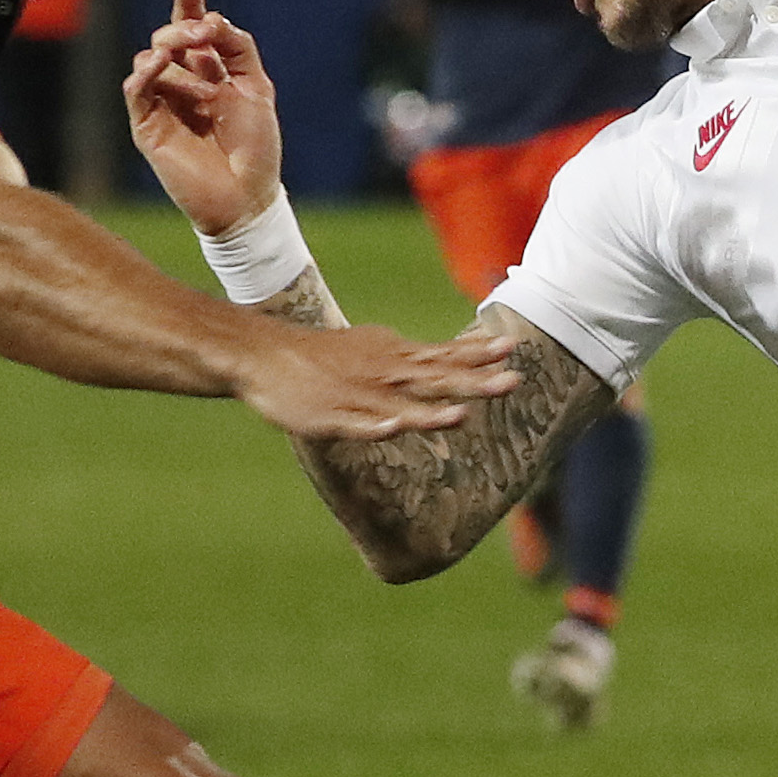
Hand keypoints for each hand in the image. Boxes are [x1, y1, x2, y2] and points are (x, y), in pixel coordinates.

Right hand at [124, 0, 284, 233]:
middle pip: (168, 38)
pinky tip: (159, 64)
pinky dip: (146, 72)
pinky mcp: (148, 126)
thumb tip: (210, 19)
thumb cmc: (255, 146)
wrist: (246, 194)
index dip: (188, 3)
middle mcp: (183, 83)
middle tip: (202, 34)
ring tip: (201, 75)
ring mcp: (163, 103)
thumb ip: (237, 48)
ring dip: (172, 54)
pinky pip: (136, 89)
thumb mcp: (257, 87)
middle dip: (183, 28)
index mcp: (210, 72)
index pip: (191, 29)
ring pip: (149, 59)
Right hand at [227, 318, 521, 440]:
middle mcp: (385, 374)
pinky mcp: (331, 416)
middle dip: (475, 382)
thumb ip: (415, 357)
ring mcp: (359, 396)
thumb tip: (456, 354)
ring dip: (431, 412)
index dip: (478, 352)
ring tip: (461, 416)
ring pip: (401, 405)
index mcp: (396, 359)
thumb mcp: (376, 347)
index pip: (445, 354)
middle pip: (436, 379)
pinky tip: (393, 430)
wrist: (264, 356)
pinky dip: (375, 426)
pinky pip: (357, 425)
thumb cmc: (324, 356)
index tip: (513, 346)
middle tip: (513, 381)